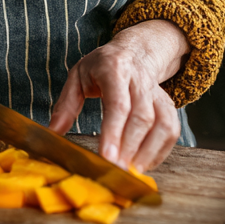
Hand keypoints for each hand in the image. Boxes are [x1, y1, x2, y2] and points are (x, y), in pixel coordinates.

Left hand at [48, 20, 189, 170]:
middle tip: (115, 171)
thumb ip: (66, 104)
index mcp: (114, 69)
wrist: (134, 52)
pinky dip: (160, 151)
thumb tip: (53, 133)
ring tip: (130, 171)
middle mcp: (139, 80)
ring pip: (162, 125)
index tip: (107, 156)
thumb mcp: (78, 76)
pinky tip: (143, 164)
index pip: (118, 103)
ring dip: (148, 152)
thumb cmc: (102, 66)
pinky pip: (171, 130)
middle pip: (141, 118)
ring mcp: (157, 93)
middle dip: (129, 148)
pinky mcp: (168, 105)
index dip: (113, 132)